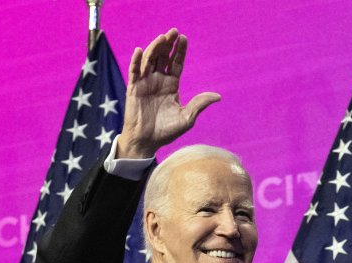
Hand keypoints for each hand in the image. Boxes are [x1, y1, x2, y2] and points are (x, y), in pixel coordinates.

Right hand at [117, 29, 220, 158]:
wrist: (147, 142)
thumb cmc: (166, 132)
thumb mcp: (187, 118)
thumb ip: (199, 104)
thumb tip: (218, 96)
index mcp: (171, 85)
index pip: (176, 63)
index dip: (179, 51)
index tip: (183, 38)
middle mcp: (158, 81)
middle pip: (163, 57)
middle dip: (167, 44)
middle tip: (173, 31)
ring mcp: (145, 83)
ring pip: (149, 60)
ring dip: (154, 48)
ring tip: (162, 38)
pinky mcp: (133, 89)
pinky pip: (134, 72)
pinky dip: (136, 61)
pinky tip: (140, 50)